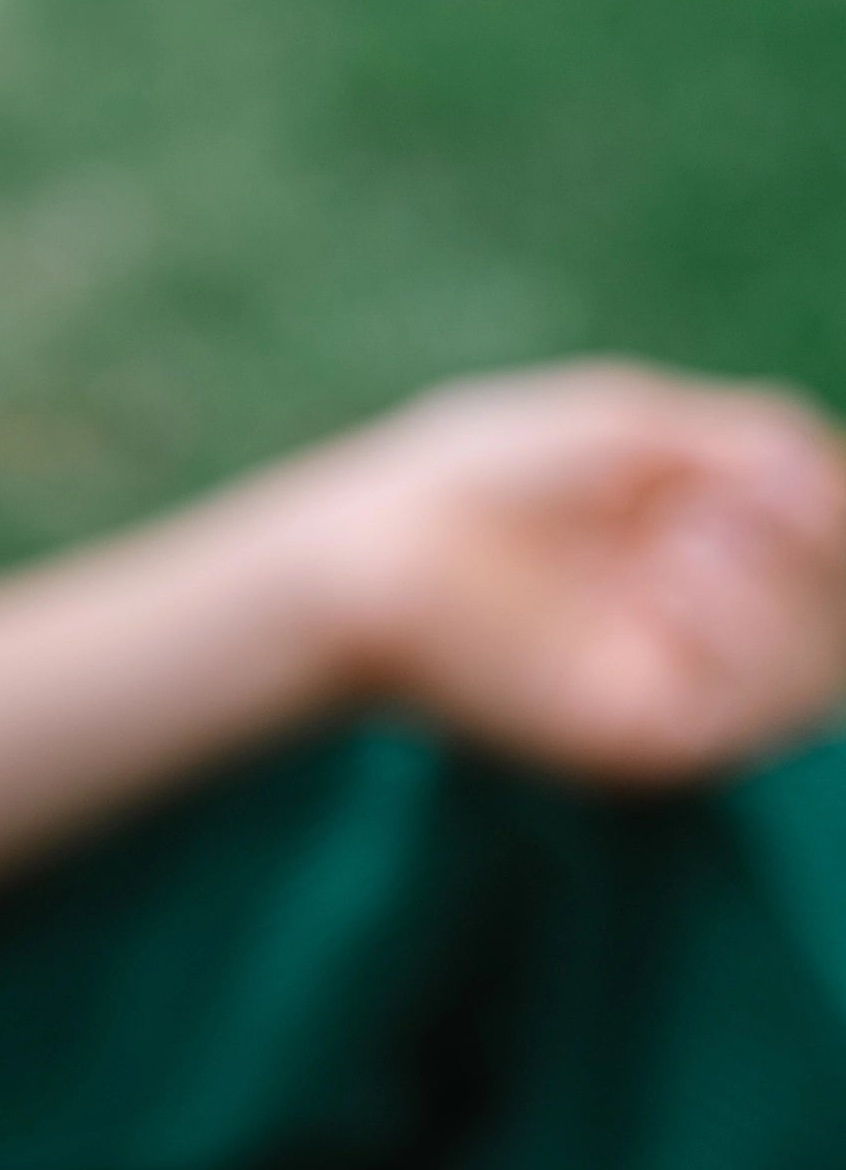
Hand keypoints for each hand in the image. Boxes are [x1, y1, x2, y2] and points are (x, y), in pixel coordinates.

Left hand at [318, 360, 845, 778]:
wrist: (370, 548)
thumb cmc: (474, 479)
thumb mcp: (631, 428)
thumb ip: (754, 445)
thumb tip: (841, 495)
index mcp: (707, 564)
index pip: (829, 558)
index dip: (825, 509)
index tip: (767, 463)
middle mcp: (702, 642)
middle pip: (835, 627)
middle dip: (816, 548)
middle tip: (740, 489)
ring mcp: (676, 696)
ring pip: (816, 680)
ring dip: (789, 585)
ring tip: (697, 520)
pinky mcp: (641, 741)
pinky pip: (755, 714)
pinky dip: (747, 628)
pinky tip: (679, 567)